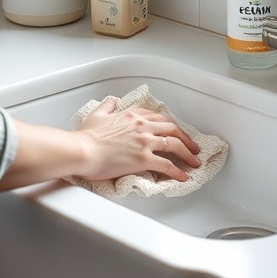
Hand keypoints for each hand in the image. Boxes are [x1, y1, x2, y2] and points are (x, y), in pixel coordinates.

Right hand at [74, 97, 200, 181]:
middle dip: (186, 138)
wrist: (82, 150)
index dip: (170, 125)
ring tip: (194, 162)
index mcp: (133, 114)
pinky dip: (178, 172)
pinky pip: (167, 165)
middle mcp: (142, 126)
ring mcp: (144, 142)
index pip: (159, 117)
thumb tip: (111, 100)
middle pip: (172, 129)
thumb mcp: (97, 115)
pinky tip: (184, 177)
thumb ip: (107, 106)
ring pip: (175, 145)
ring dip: (188, 154)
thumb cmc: (86, 136)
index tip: (175, 132)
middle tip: (192, 147)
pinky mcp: (143, 159)